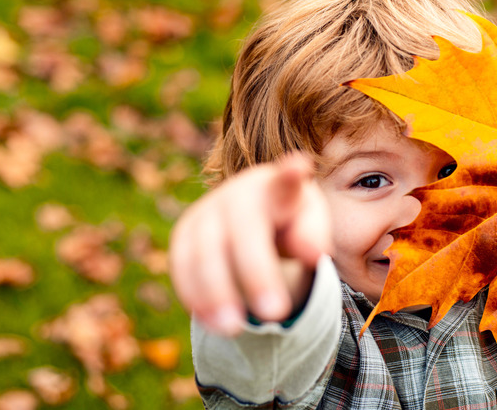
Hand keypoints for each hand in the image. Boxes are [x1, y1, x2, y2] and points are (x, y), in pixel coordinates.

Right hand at [169, 153, 330, 335]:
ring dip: (217, 293)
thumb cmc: (290, 220)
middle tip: (276, 313)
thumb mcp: (310, 225)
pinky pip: (181, 266)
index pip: (285, 179)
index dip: (290, 174)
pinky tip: (213, 323)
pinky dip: (195, 295)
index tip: (300, 167)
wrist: (253, 215)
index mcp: (276, 187)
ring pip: (204, 251)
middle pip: (243, 229)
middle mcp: (237, 194)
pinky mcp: (184, 235)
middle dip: (257, 273)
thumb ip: (314, 235)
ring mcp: (205, 212)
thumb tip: (313, 253)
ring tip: (235, 329)